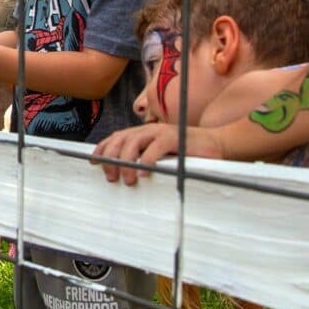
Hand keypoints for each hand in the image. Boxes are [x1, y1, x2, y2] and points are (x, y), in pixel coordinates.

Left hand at [92, 123, 223, 185]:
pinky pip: (155, 147)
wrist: (215, 144)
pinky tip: (143, 173)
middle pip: (121, 139)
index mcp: (143, 133)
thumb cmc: (187, 154)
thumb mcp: (162, 157)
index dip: (103, 148)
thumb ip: (146, 160)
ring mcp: (161, 132)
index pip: (117, 137)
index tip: (93, 162)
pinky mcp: (174, 137)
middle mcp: (149, 130)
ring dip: (126, 161)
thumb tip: (126, 175)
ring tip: (126, 179)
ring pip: (134, 141)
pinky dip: (147, 160)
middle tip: (111, 177)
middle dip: (111, 157)